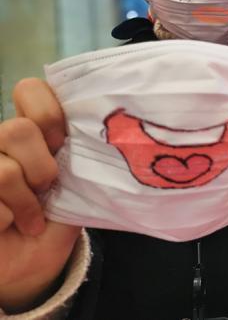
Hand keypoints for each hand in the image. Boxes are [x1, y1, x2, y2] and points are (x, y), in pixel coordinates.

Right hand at [0, 78, 80, 311]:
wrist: (30, 265)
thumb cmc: (54, 221)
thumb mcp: (76, 187)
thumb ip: (77, 157)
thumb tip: (92, 135)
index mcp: (30, 131)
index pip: (30, 90)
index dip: (47, 113)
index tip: (60, 143)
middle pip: (16, 130)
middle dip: (41, 167)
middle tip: (48, 187)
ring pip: (2, 171)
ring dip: (25, 202)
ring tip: (31, 217)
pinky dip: (6, 221)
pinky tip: (7, 227)